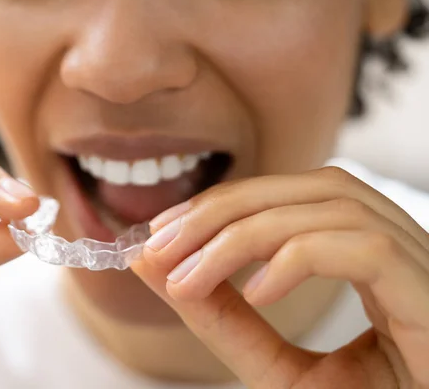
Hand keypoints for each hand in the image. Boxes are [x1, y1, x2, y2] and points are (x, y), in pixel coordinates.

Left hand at [133, 166, 428, 387]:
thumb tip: (151, 263)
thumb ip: (219, 316)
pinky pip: (365, 249)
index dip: (223, 203)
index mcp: (367, 258)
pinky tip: (256, 295)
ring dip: (245, 234)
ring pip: (332, 206)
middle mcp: (402, 249)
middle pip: (311, 186)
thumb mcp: (276, 367)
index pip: (293, 197)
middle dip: (223, 210)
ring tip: (190, 278)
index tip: (161, 232)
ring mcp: (424, 269)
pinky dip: (299, 258)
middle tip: (160, 246)